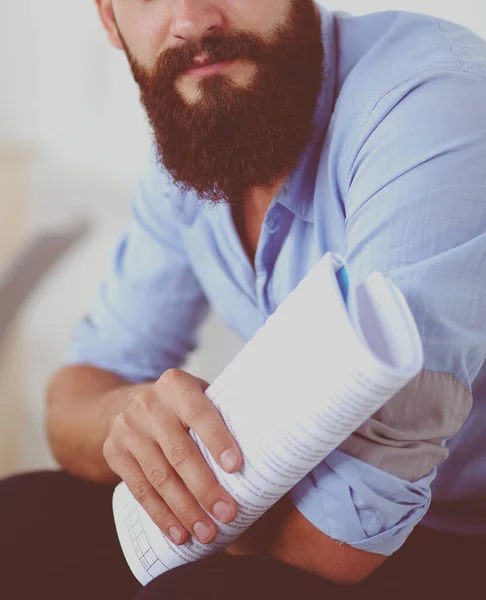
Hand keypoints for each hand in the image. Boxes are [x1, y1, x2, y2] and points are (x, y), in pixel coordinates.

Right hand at [103, 369, 242, 545]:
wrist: (122, 405)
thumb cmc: (177, 406)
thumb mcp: (196, 395)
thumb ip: (222, 413)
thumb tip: (267, 446)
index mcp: (175, 385)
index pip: (199, 413)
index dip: (218, 440)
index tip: (236, 468)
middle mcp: (148, 404)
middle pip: (180, 452)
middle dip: (205, 488)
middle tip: (228, 514)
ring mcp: (127, 428)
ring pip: (160, 476)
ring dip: (185, 509)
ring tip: (207, 533)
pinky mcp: (113, 451)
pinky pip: (139, 489)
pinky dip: (160, 514)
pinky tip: (178, 533)